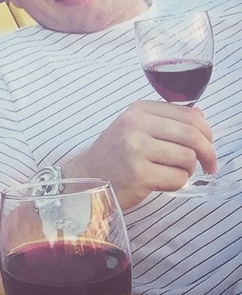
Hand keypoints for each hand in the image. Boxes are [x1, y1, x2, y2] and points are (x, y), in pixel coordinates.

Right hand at [62, 100, 214, 208]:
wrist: (87, 177)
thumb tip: (200, 115)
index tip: (208, 144)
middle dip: (208, 153)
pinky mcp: (138, 175)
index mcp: (138, 110)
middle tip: (208, 165)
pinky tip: (160, 182)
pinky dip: (175, 183)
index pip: (188, 114)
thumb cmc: (114, 154)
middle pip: (192, 135)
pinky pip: (177, 179)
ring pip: (187, 158)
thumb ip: (165, 120)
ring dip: (187, 170)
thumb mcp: (134, 127)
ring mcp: (135, 150)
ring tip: (171, 172)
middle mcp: (135, 126)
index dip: (206, 131)